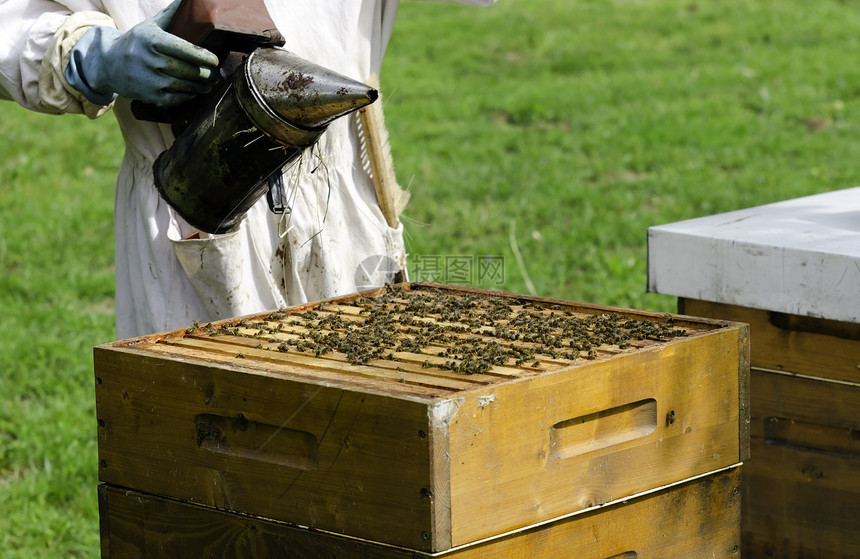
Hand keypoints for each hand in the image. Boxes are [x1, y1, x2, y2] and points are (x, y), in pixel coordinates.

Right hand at [66, 0, 219, 106]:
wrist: (109, 64)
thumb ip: (170, 14)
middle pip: (186, 69)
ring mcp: (148, 79)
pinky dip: (187, 96)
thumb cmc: (136, 43)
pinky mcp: (148, 95)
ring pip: (182, 85)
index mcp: (152, 40)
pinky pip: (174, 98)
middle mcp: (149, 59)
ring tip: (209, 85)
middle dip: (206, 74)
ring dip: (200, 87)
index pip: (184, 49)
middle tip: (217, 76)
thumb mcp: (150, 26)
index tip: (215, 60)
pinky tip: (193, 92)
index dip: (203, 56)